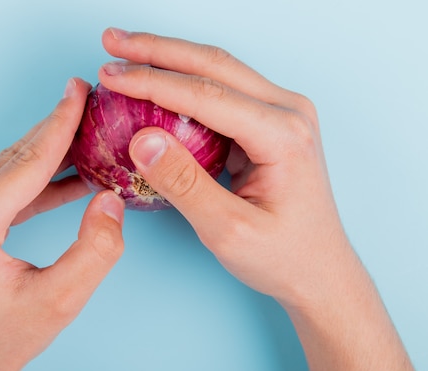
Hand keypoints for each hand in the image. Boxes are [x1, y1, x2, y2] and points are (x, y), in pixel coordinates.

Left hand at [0, 78, 124, 370]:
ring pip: (7, 167)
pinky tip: (69, 176)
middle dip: (56, 130)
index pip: (27, 162)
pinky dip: (35, 180)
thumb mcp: (61, 301)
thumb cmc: (4, 338)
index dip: (60, 124)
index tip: (79, 89)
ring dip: (47, 153)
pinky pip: (0, 186)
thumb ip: (96, 249)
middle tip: (89, 100)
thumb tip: (111, 199)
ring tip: (86, 134)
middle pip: (15, 157)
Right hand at [99, 28, 345, 309]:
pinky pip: (222, 93)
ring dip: (170, 59)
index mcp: (283, 135)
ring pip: (217, 71)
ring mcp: (281, 115)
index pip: (206, 95)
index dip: (152, 81)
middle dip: (157, 50)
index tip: (110, 75)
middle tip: (112, 41)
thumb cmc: (282, 257)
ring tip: (126, 53)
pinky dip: (184, 84)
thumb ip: (183, 184)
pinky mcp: (269, 125)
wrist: (318, 271)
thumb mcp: (228, 230)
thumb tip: (141, 140)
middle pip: (213, 65)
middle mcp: (288, 113)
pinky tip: (157, 82)